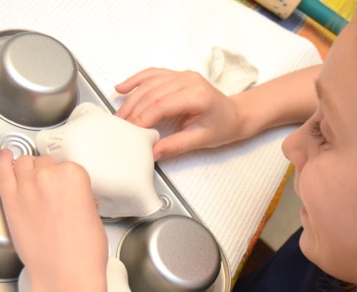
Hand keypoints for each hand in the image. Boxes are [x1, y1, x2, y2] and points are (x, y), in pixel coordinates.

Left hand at [0, 149, 107, 287]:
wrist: (66, 275)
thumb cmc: (83, 252)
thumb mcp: (92, 213)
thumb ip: (79, 195)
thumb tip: (70, 194)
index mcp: (73, 175)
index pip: (68, 165)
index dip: (68, 179)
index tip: (68, 189)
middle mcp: (47, 176)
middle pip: (45, 163)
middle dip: (49, 174)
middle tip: (54, 190)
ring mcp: (25, 188)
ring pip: (24, 164)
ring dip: (29, 168)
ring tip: (32, 175)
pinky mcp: (10, 202)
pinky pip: (2, 172)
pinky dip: (2, 162)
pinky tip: (4, 157)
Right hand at [115, 68, 246, 159]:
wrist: (236, 115)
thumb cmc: (223, 126)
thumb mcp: (201, 140)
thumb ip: (176, 145)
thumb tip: (153, 153)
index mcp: (197, 95)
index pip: (161, 105)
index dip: (143, 118)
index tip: (130, 131)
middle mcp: (189, 80)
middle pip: (152, 93)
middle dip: (133, 110)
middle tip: (120, 126)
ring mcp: (183, 75)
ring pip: (149, 84)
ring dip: (132, 99)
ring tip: (120, 115)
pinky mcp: (178, 75)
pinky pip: (153, 74)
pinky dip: (136, 80)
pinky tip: (122, 88)